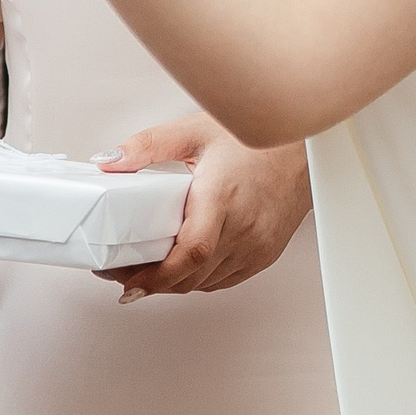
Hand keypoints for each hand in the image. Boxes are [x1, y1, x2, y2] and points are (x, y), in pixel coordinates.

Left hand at [91, 115, 311, 301]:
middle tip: (123, 272)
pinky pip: (223, 280)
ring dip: (175, 281)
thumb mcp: (196, 131)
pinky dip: (199, 277)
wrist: (307, 150)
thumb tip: (108, 163)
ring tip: (150, 267)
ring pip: (204, 282)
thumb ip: (148, 146)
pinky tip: (185, 264)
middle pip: (191, 276)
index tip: (126, 280)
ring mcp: (258, 246)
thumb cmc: (256, 139)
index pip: (190, 254)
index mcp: (223, 198)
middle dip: (151, 281)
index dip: (155, 276)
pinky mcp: (265, 255)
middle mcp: (245, 228)